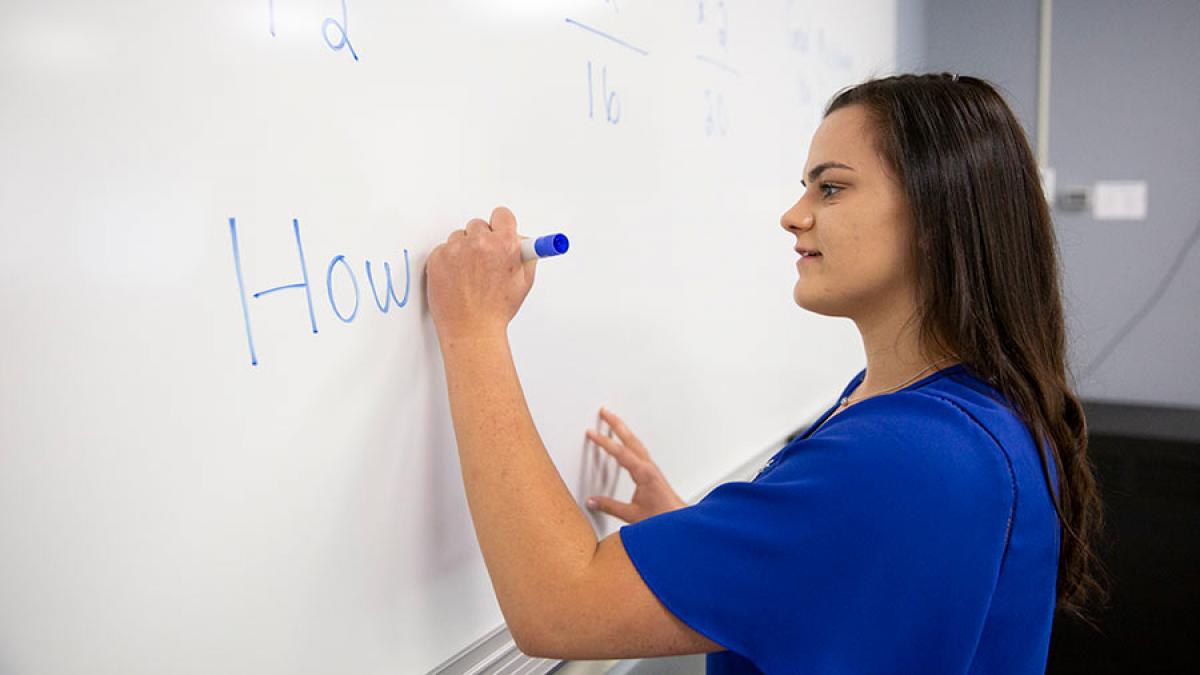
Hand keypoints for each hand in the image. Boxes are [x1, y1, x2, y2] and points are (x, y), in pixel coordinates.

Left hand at [425, 206, 535, 340]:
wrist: (471, 330)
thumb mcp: (524, 282)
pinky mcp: (437, 258)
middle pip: (479, 225)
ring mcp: (456, 250)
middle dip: (482, 240)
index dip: (501, 226)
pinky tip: (456, 280)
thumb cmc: (496, 310)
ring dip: (463, 251)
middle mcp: (479, 243)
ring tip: (469, 276)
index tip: (499, 232)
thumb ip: (525, 255)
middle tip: (484, 262)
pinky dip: (448, 261)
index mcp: (504, 244)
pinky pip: (443, 249)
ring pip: (459, 237)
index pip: (502, 215)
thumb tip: (521, 240)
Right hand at [584, 408, 686, 523]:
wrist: (681, 522)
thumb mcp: (632, 515)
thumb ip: (610, 507)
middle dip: (616, 424)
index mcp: (644, 473)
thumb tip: (591, 501)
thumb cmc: (663, 518)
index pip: (620, 453)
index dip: (604, 442)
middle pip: (630, 439)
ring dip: (624, 430)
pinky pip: (639, 450)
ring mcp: (652, 468)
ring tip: (613, 420)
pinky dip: (630, 441)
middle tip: (604, 411)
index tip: (591, 433)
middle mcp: (649, 467)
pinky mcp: (653, 473)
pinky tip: (626, 442)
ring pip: (636, 443)